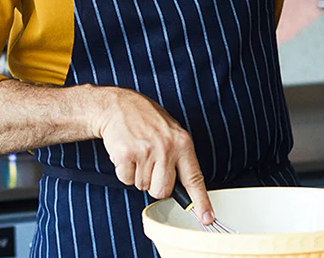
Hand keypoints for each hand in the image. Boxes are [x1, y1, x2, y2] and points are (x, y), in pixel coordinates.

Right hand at [93, 87, 214, 224]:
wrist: (117, 105)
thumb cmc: (145, 118)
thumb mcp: (170, 131)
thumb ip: (179, 156)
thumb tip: (186, 189)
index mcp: (182, 142)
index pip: (194, 178)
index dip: (200, 201)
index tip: (207, 218)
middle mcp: (166, 148)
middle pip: (162, 191)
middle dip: (154, 183)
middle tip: (149, 163)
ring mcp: (146, 152)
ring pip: (143, 186)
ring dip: (138, 174)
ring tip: (137, 151)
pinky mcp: (126, 155)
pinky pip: (126, 180)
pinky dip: (123, 170)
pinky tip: (126, 152)